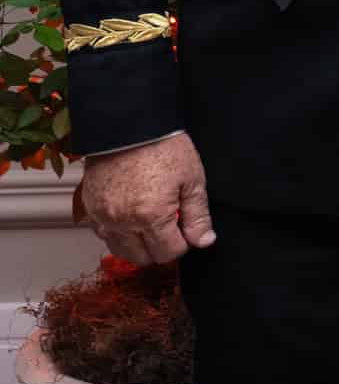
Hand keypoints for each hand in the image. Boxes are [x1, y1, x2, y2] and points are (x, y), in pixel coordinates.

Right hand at [81, 133, 215, 266]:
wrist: (130, 126)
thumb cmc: (164, 148)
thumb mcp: (193, 180)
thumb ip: (198, 215)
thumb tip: (204, 241)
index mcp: (151, 216)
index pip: (169, 252)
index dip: (183, 243)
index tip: (186, 230)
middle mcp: (123, 222)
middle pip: (143, 258)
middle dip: (160, 247)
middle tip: (171, 227)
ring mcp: (102, 217)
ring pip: (120, 251)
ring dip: (138, 245)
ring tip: (151, 222)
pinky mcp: (90, 208)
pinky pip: (103, 234)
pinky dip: (118, 233)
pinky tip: (131, 217)